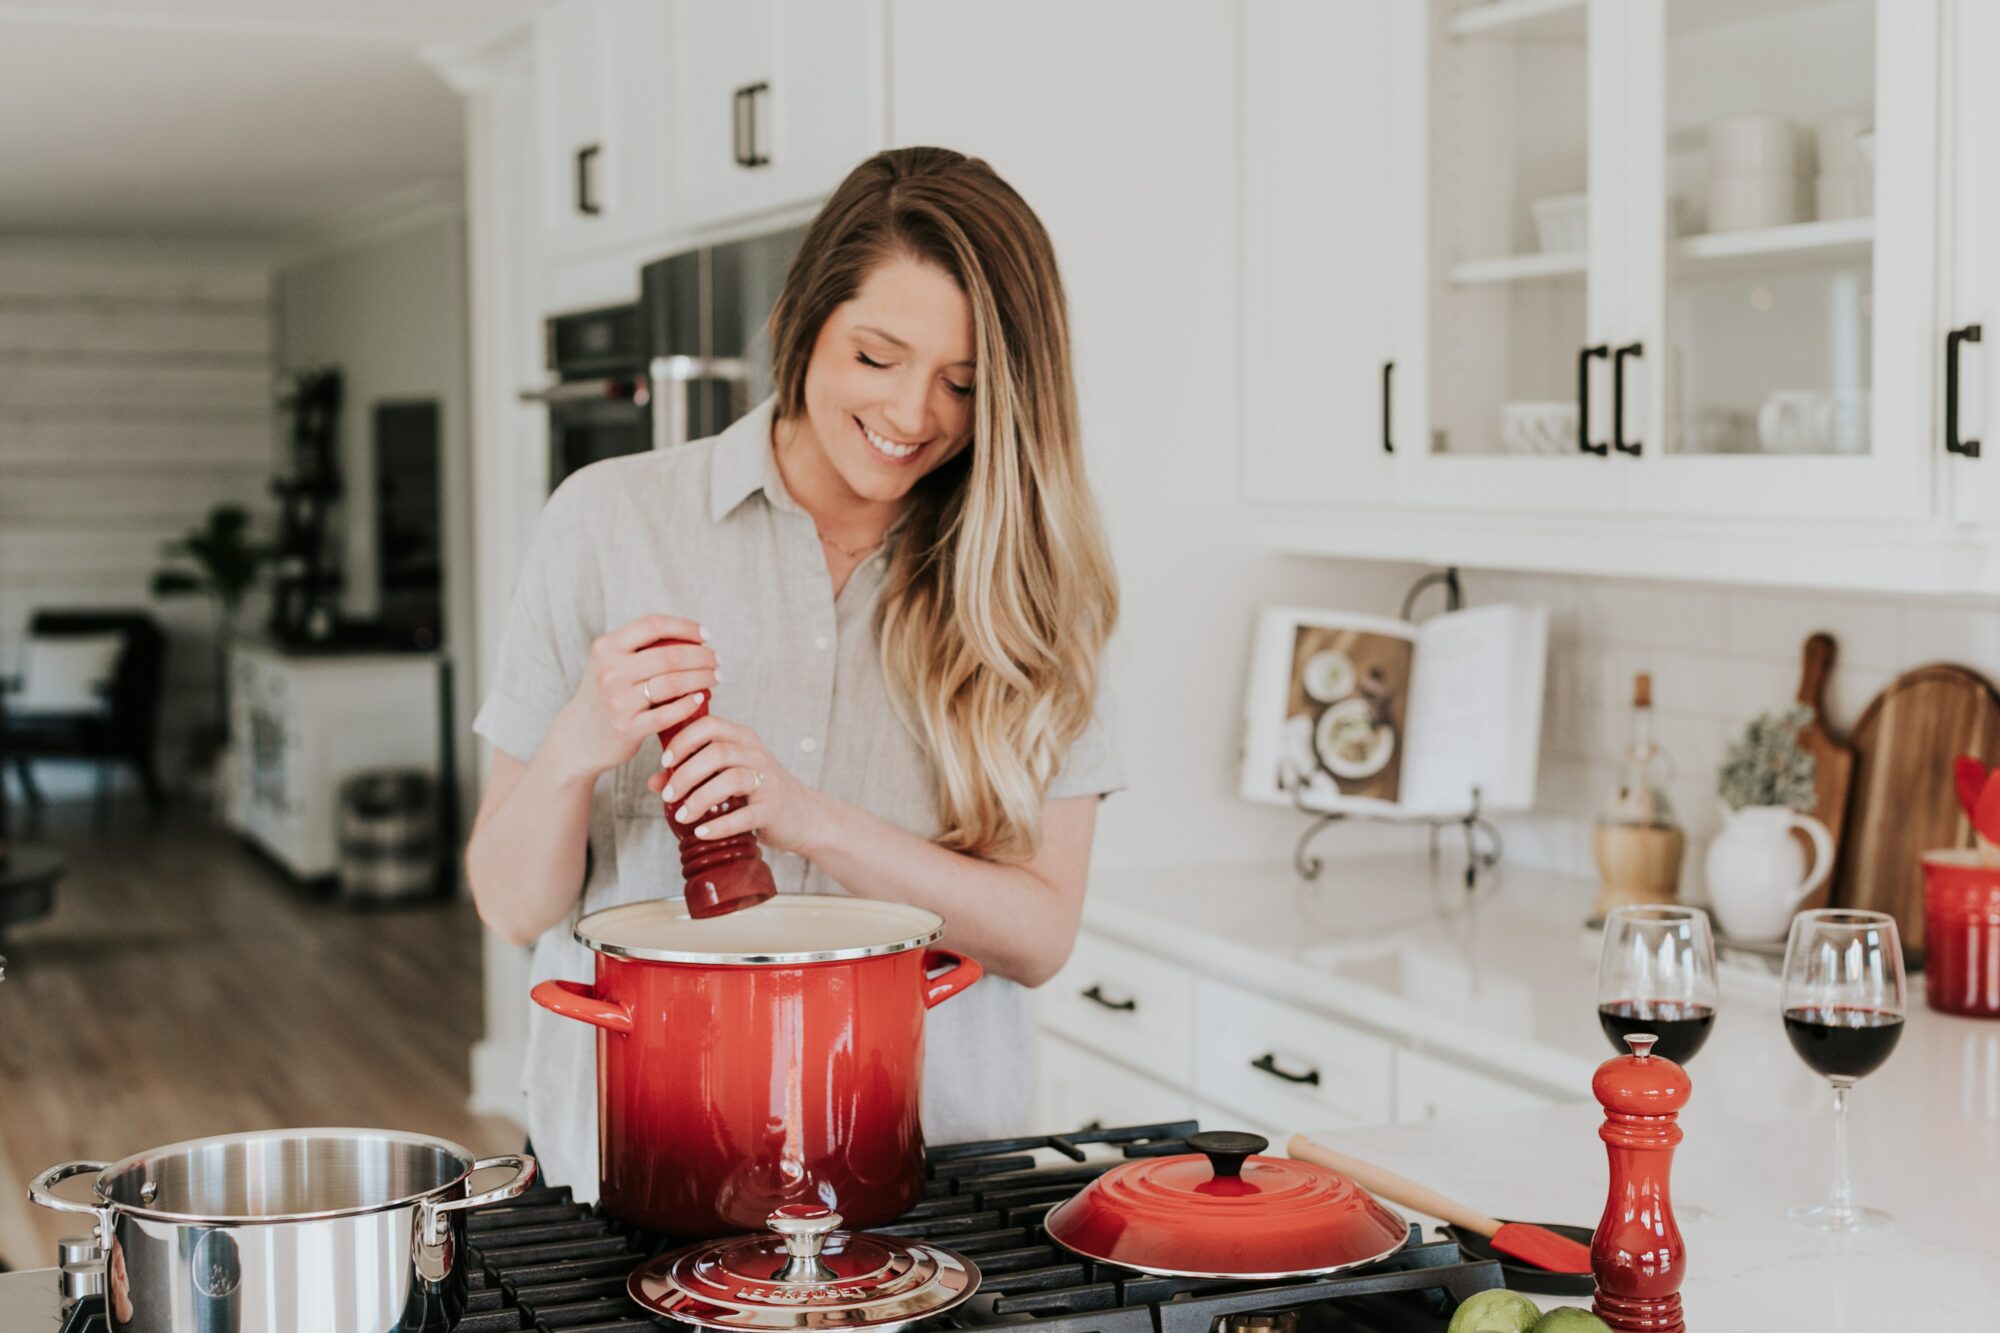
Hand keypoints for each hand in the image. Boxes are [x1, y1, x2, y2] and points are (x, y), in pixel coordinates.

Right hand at [546, 613, 718, 783]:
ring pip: (672, 683)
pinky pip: (667, 713)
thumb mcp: (610, 664)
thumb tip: (689, 636)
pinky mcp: (627, 727)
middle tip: (717, 661)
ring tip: (715, 678)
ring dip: (702, 678)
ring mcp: (617, 700)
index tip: (706, 636)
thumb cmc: (605, 695)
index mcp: (606, 647)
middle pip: (669, 655)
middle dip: (702, 656)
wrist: (578, 737)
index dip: (685, 627)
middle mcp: (610, 671)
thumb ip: (638, 648)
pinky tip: (700, 698)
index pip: (653, 625)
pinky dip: (689, 704)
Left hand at [647, 712, 825, 855]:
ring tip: (681, 816)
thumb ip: (693, 774)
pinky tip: (702, 832)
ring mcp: (768, 780)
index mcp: (742, 739)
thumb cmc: (758, 793)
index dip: (683, 740)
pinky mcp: (773, 808)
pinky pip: (744, 815)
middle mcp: (756, 754)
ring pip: (730, 779)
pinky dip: (719, 825)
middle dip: (685, 774)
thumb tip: (654, 782)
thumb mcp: (727, 776)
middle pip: (716, 752)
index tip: (665, 761)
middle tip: (668, 795)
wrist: (803, 816)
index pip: (709, 725)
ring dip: (699, 799)